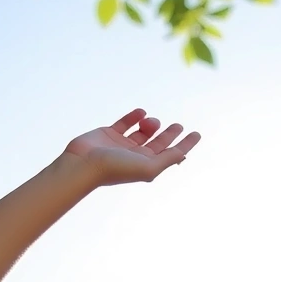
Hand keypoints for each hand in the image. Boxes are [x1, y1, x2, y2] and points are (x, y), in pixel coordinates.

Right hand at [63, 108, 200, 186]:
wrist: (83, 164)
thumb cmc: (116, 169)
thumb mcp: (148, 168)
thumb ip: (167, 159)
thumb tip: (183, 154)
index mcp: (147, 166)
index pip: (171, 154)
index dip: (185, 145)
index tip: (197, 134)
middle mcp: (136, 156)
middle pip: (159, 143)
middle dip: (170, 134)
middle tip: (178, 125)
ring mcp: (122, 145)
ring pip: (143, 132)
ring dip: (151, 124)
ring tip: (151, 122)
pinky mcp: (109, 133)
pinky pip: (125, 123)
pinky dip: (134, 116)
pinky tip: (141, 112)